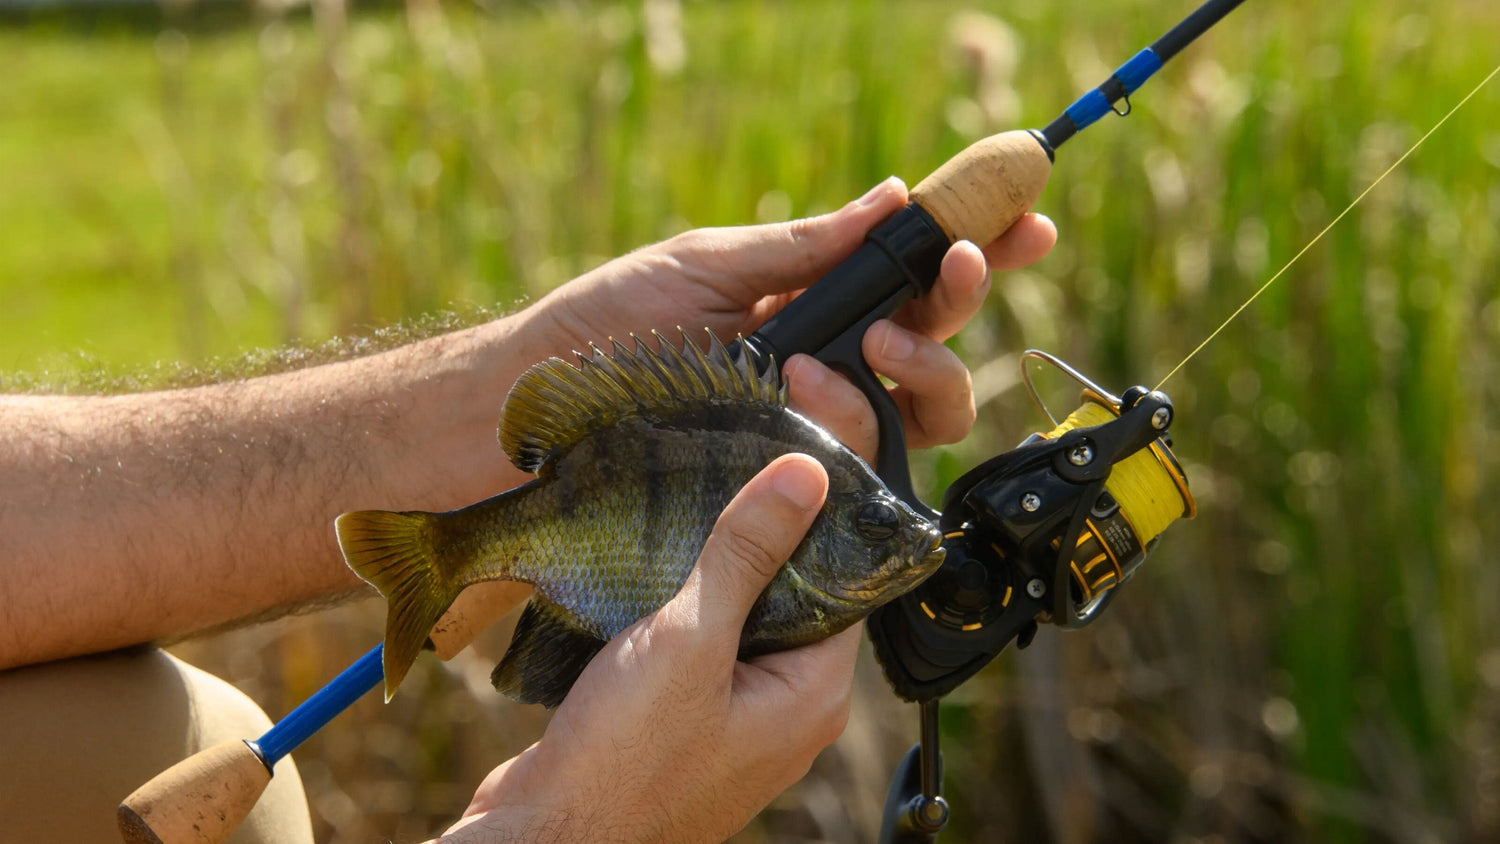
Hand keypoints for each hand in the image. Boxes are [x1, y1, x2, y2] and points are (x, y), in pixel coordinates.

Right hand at [436, 455, 853, 843]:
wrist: (547, 838)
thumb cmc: (624, 759)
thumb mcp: (690, 638)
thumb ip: (747, 554)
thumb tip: (807, 475)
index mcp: (812, 696)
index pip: (845, 585)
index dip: (823, 519)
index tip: (796, 455)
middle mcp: (783, 711)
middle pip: (792, 599)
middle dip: (761, 537)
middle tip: (734, 464)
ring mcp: (732, 720)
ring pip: (738, 621)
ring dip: (710, 570)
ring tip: (686, 499)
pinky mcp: (680, 723)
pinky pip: (696, 649)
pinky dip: (677, 608)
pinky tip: (647, 562)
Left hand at [528, 178, 1056, 460]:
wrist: (522, 412)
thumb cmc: (603, 331)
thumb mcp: (704, 268)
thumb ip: (801, 248)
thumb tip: (890, 197)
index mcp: (804, 306)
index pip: (906, 278)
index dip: (971, 252)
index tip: (1025, 221)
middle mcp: (820, 371)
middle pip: (932, 348)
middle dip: (959, 308)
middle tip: (955, 272)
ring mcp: (808, 433)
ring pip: (920, 417)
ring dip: (923, 369)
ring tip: (869, 345)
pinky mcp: (787, 487)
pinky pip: (865, 471)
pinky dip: (864, 427)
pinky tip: (825, 395)